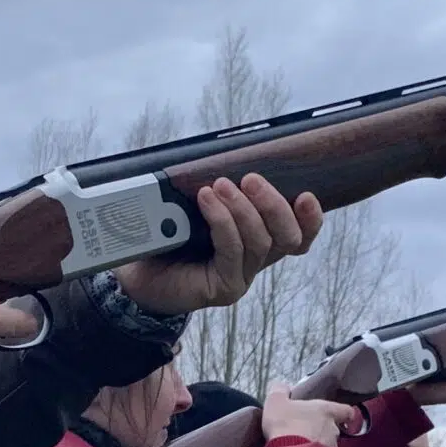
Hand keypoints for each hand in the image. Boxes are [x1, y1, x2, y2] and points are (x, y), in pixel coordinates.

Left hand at [115, 173, 324, 315]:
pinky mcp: (223, 288)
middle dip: (275, 205)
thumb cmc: (166, 236)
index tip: (307, 195)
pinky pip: (232, 252)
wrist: (135, 274)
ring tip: (219, 186)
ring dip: (243, 209)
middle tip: (251, 179)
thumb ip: (218, 190)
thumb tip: (221, 158)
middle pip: (288, 238)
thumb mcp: (195, 206)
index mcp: (257, 240)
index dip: (310, 218)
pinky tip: (206, 201)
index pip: (299, 233)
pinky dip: (222, 222)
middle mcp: (255, 261)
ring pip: (261, 243)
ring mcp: (240, 276)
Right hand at [259, 381, 353, 446]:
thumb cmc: (285, 424)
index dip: (344, 413)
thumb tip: (282, 387)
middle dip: (323, 431)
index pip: (346, 411)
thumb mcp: (276, 401)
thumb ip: (280, 390)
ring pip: (328, 446)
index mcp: (326, 410)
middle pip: (335, 429)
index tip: (341, 416)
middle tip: (307, 432)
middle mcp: (333, 429)